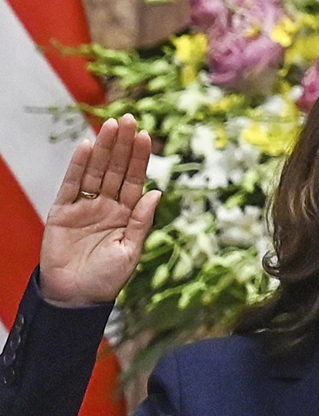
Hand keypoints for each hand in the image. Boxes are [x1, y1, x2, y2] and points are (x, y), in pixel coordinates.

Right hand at [38, 115, 161, 307]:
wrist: (76, 296)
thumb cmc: (106, 279)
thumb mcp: (131, 251)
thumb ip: (141, 221)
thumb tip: (157, 192)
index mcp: (126, 216)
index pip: (135, 181)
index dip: (140, 159)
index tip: (146, 136)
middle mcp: (107, 207)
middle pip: (116, 170)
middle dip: (123, 146)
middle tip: (130, 119)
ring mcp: (84, 207)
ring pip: (96, 172)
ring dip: (104, 149)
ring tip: (111, 126)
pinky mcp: (63, 211)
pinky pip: (72, 185)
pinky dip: (79, 166)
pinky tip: (87, 147)